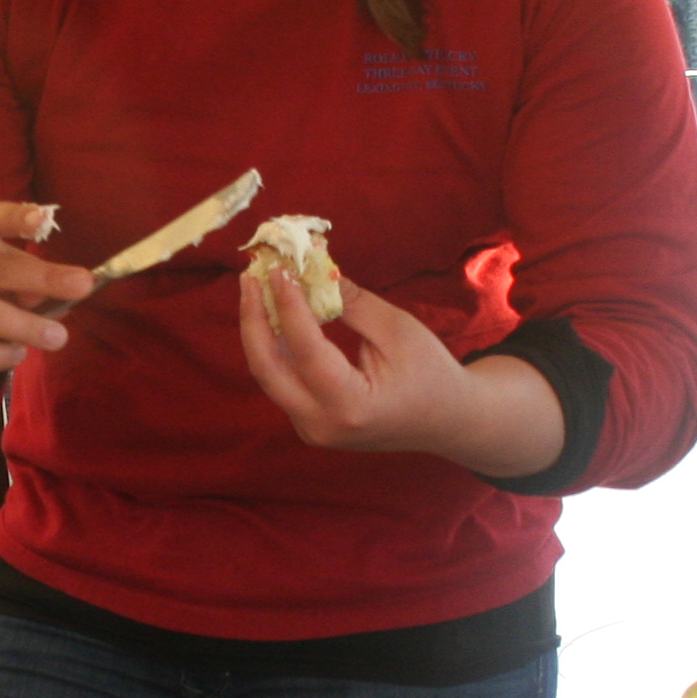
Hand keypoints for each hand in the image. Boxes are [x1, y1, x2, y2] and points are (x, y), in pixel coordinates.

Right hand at [0, 201, 97, 412]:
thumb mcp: (10, 275)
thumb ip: (33, 278)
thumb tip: (65, 287)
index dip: (12, 217)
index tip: (42, 217)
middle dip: (41, 277)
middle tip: (82, 285)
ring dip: (26, 326)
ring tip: (58, 337)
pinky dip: (1, 355)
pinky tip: (17, 352)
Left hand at [237, 269, 569, 478]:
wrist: (446, 420)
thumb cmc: (431, 372)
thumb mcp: (398, 329)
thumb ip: (351, 303)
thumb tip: (312, 269)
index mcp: (350, 406)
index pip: (305, 350)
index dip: (287, 305)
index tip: (278, 268)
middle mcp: (321, 425)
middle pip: (267, 368)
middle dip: (253, 318)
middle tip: (250, 276)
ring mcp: (311, 429)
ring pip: (269, 375)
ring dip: (259, 329)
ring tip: (256, 287)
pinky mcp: (308, 423)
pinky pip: (281, 380)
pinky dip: (274, 345)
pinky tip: (273, 313)